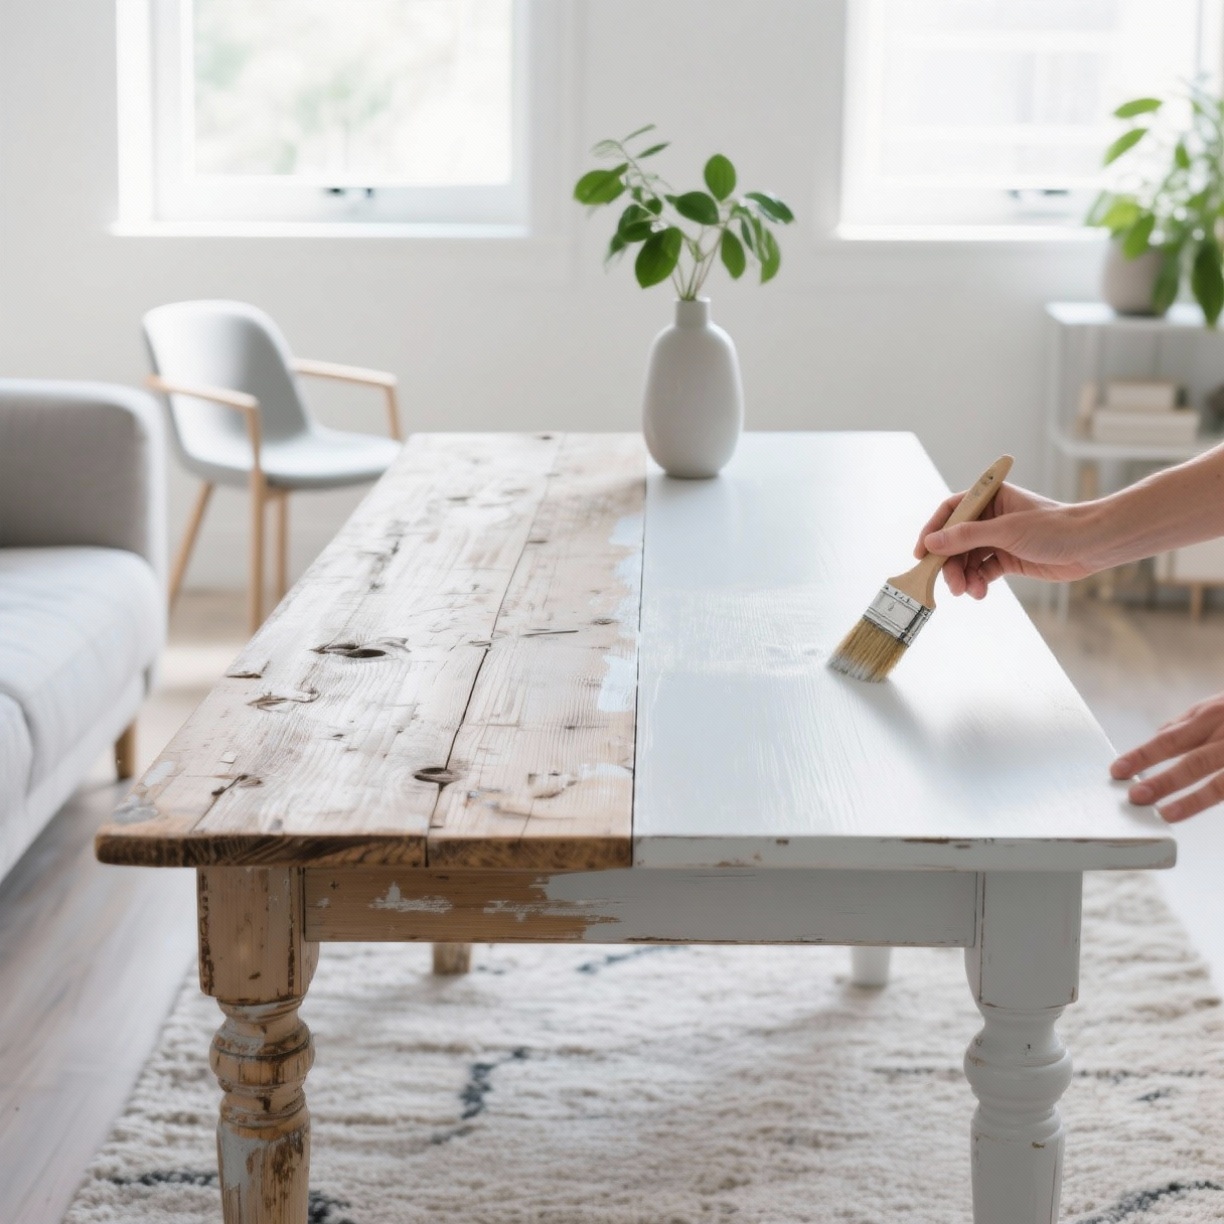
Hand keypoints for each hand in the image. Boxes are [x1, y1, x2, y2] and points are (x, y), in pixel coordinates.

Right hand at [914, 483, 1101, 597]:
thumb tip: (932, 542)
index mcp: (990, 498)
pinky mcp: (1007, 559)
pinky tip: (980, 592)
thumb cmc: (1054, 527)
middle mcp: (991, 517)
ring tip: (968, 591)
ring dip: (963, 576)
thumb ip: (966, 537)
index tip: (921, 553)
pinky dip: (978, 582)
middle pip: (956, 540)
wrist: (1091, 546)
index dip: (933, 530)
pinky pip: (982, 571)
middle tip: (949, 583)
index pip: (951, 511)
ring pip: (967, 559)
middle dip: (950, 563)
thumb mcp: (1006, 531)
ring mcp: (998, 539)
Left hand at [1111, 694, 1223, 821]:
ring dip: (1193, 800)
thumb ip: (1187, 723)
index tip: (1117, 770)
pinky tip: (1191, 810)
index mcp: (1214, 715)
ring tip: (1167, 814)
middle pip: (1194, 760)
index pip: (1171, 739)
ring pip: (1222, 781)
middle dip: (1163, 780)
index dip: (1143, 755)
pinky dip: (1215, 795)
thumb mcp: (1217, 704)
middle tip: (1135, 796)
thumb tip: (1157, 736)